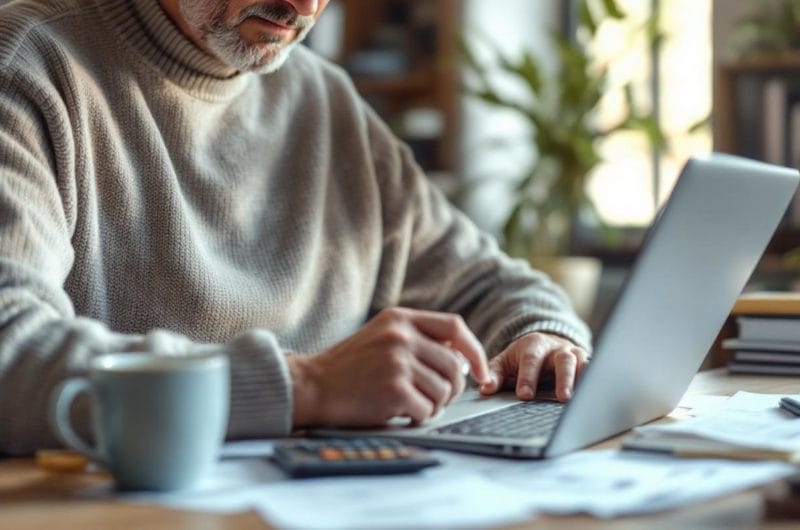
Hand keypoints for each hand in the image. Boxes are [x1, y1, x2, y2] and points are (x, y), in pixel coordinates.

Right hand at [288, 307, 489, 426]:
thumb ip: (418, 339)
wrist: (312, 385)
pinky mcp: (394, 390)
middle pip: (453, 366)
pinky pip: (427, 410)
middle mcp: (401, 337)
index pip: (454, 327)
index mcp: (400, 319)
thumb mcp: (382, 336)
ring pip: (443, 391)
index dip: (473, 350)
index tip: (479, 370)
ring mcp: (398, 363)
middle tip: (435, 397)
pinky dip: (419, 417)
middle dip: (451, 388)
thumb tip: (462, 361)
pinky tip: (400, 412)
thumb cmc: (348, 366)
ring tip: (412, 403)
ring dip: (433, 405)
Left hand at [478, 332, 588, 401]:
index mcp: (534, 345)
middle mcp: (557, 348)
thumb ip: (493, 374)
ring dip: (584, 381)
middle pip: (563, 360)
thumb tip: (485, 388)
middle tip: (563, 397)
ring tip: (582, 401)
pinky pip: (595, 372)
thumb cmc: (521, 359)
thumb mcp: (504, 363)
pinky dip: (596, 383)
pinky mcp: (587, 364)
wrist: (543, 346)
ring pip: (583, 365)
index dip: (528, 377)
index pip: (531, 360)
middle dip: (563, 379)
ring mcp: (575, 355)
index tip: (524, 395)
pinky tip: (596, 397)